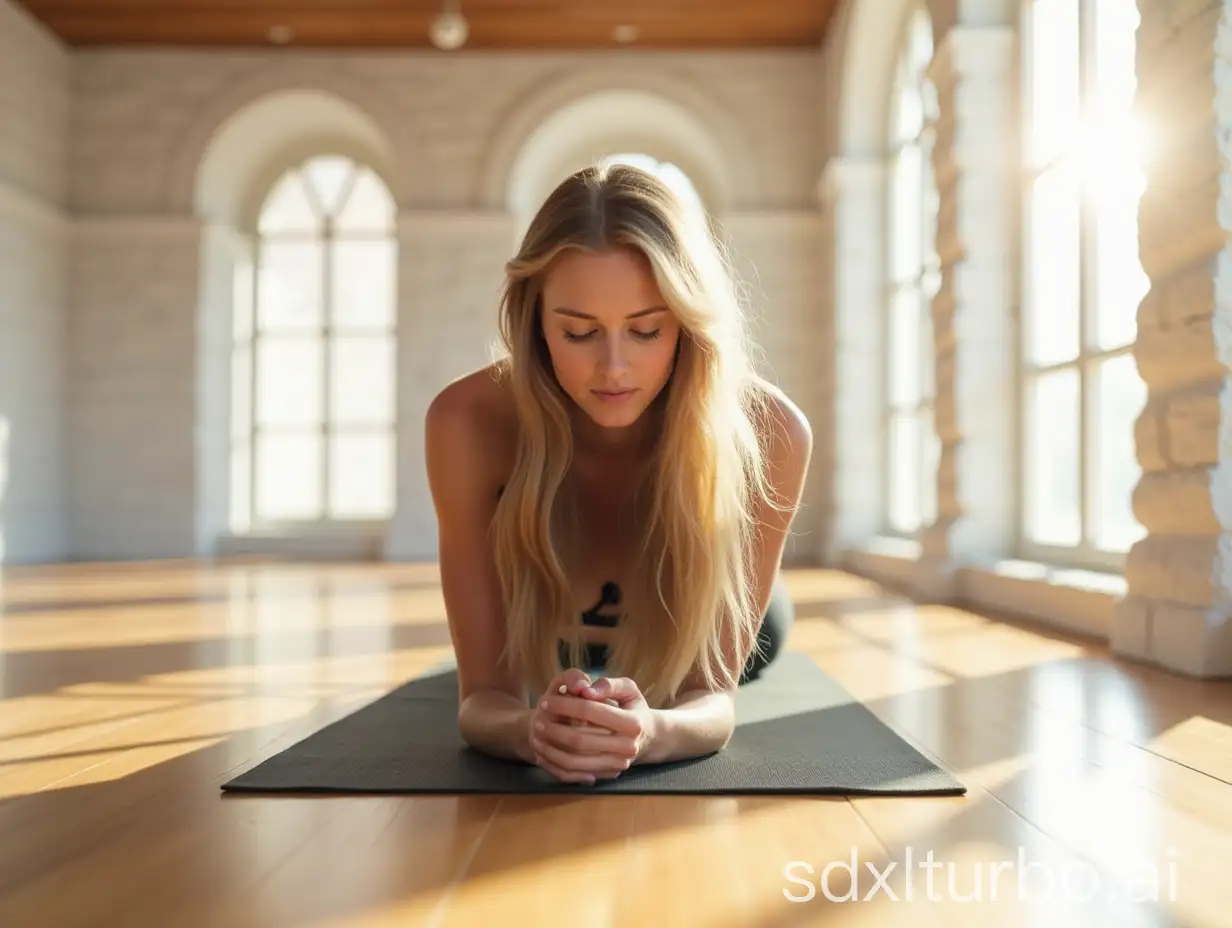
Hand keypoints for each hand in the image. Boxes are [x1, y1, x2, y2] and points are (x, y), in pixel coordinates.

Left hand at [528, 672, 649, 784]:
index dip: (564, 704)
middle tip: (536, 719)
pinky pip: (576, 775)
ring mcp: (617, 764)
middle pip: (580, 739)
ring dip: (550, 749)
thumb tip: (585, 690)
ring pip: (575, 761)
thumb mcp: (628, 688)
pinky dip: (556, 765)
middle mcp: (627, 747)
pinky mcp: (608, 775)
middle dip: (553, 729)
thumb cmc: (633, 707)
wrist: (647, 736)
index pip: (590, 710)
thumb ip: (608, 684)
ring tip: (536, 735)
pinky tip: (543, 753)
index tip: (545, 700)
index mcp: (633, 722)